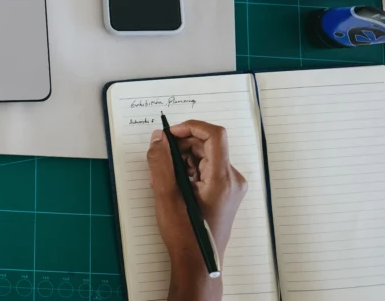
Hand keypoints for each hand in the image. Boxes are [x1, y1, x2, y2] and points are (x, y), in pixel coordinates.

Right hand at [147, 121, 246, 297]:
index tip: (170, 134)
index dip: (190, 127)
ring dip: (181, 160)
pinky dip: (187, 170)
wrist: (197, 263)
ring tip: (164, 179)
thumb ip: (160, 161)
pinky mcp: (223, 193)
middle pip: (207, 145)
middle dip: (181, 147)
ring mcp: (229, 187)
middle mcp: (232, 180)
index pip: (214, 135)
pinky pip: (204, 169)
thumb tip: (159, 138)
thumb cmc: (185, 234)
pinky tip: (173, 186)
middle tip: (160, 160)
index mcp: (222, 179)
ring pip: (204, 157)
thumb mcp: (166, 194)